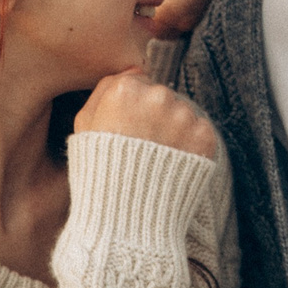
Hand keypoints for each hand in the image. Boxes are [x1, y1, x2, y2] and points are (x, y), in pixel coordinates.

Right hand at [72, 70, 218, 160]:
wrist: (127, 216)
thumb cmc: (99, 172)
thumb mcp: (83, 127)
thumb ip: (103, 91)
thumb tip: (131, 71)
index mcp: (125, 89)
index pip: (137, 83)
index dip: (130, 107)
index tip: (127, 129)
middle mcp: (158, 96)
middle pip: (161, 96)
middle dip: (154, 116)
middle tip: (143, 147)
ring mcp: (184, 115)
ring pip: (181, 113)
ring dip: (173, 130)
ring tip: (158, 160)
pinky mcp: (204, 135)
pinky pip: (199, 131)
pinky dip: (190, 146)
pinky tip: (173, 165)